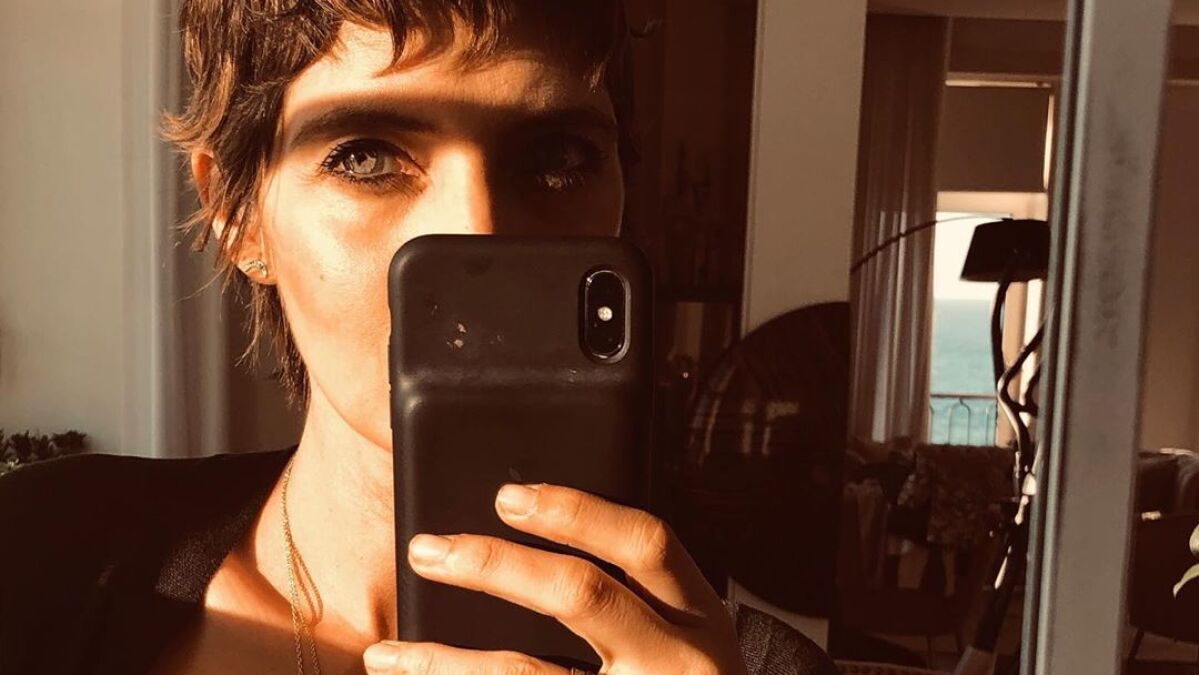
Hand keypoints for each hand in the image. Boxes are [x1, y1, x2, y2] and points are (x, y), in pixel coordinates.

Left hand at [363, 483, 747, 673]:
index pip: (645, 542)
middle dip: (494, 566)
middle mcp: (676, 660)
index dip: (575, 511)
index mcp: (698, 614)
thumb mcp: (686, 634)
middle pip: (581, 594)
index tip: (507, 496)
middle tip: (426, 550)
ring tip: (386, 654)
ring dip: (445, 664)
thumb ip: (635, 592)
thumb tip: (524, 533)